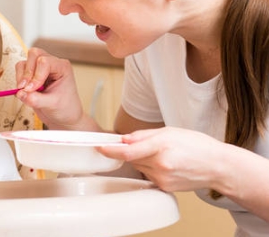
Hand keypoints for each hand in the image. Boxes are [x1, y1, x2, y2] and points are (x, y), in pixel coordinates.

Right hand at [15, 47, 91, 129]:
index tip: (31, 90)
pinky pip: (20, 70)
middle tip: (25, 88)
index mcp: (62, 67)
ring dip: (21, 76)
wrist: (64, 117)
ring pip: (25, 61)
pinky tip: (25, 91)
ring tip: (25, 90)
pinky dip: (19, 79)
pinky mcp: (32, 75)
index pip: (45, 62)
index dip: (36, 76)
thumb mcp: (52, 105)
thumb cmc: (65, 109)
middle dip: (27, 72)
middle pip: (34, 55)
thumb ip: (35, 99)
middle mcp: (52, 64)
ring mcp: (41, 68)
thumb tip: (20, 93)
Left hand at [98, 127, 225, 191]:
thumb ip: (143, 135)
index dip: (111, 150)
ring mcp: (163, 178)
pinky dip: (152, 169)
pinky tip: (168, 165)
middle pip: (132, 158)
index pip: (128, 151)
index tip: (100, 147)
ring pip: (140, 167)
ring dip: (144, 160)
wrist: (218, 166)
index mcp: (161, 146)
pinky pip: (149, 176)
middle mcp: (160, 164)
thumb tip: (124, 139)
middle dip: (133, 151)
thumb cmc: (197, 145)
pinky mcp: (165, 187)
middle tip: (148, 145)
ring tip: (164, 154)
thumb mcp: (170, 131)